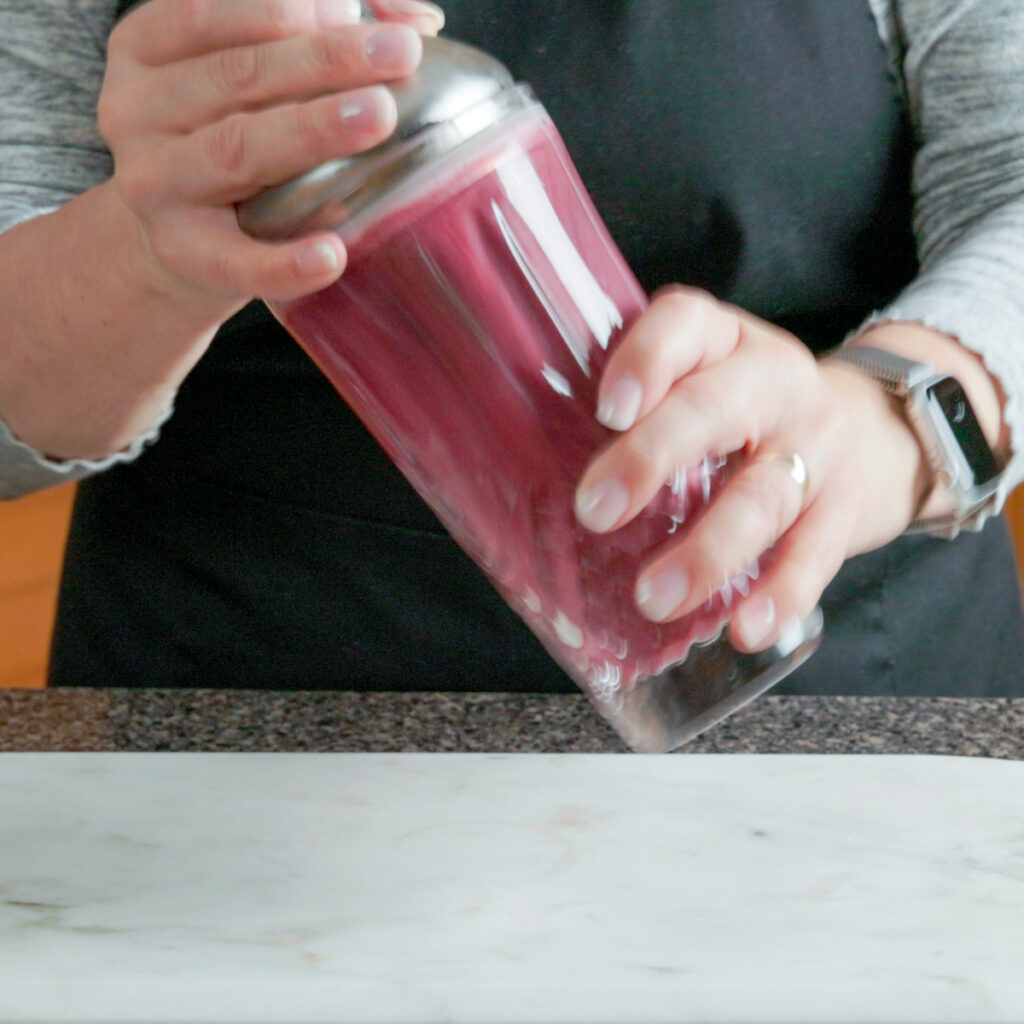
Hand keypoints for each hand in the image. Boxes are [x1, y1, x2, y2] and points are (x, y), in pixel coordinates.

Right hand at [99, 0, 443, 313]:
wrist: (175, 239)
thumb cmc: (227, 139)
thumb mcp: (248, 78)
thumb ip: (312, 37)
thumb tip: (412, 18)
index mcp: (148, 47)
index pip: (206, 11)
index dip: (280, 5)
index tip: (352, 6)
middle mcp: (138, 110)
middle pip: (237, 75)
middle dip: (322, 59)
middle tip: (400, 54)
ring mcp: (155, 184)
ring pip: (237, 151)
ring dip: (311, 131)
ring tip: (378, 116)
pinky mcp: (182, 253)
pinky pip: (237, 260)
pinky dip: (286, 262)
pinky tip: (331, 253)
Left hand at [573, 287, 926, 651]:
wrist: (864, 430)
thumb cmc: (737, 412)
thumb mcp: (696, 379)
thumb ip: (631, 410)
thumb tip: (519, 470)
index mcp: (722, 339)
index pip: (684, 324)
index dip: (646, 359)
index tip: (608, 410)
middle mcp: (773, 381)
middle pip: (715, 409)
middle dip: (653, 458)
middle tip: (596, 510)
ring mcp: (815, 444)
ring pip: (764, 494)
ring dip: (708, 551)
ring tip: (655, 597)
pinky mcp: (843, 507)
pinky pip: (815, 554)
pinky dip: (780, 594)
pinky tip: (744, 629)